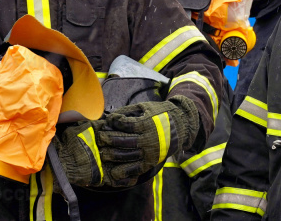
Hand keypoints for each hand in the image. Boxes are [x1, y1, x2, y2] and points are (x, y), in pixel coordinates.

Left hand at [54, 96, 199, 187]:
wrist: (181, 126)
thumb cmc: (160, 114)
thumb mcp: (146, 107)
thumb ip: (128, 111)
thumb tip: (110, 117)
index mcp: (147, 124)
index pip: (125, 125)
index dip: (114, 122)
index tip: (108, 121)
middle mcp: (149, 140)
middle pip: (124, 141)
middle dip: (109, 140)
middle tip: (100, 138)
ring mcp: (150, 153)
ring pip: (128, 156)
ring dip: (113, 155)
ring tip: (102, 153)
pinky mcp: (151, 162)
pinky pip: (136, 169)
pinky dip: (124, 172)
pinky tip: (114, 171)